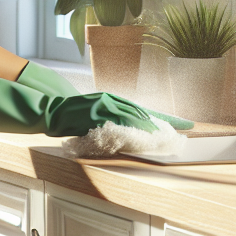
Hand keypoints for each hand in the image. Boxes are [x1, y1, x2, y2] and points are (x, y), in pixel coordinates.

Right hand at [0, 79, 192, 136]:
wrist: (49, 110)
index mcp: (112, 101)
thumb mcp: (94, 115)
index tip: (186, 123)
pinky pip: (117, 121)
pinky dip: (131, 127)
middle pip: (143, 112)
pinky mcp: (95, 113)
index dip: (165, 117)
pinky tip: (142, 134)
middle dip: (164, 122)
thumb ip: (111, 120)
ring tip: (166, 135)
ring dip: (151, 126)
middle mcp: (111, 100)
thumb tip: (132, 131)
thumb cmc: (71, 115)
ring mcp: (103, 106)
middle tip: (184, 128)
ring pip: (133, 116)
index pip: (144, 110)